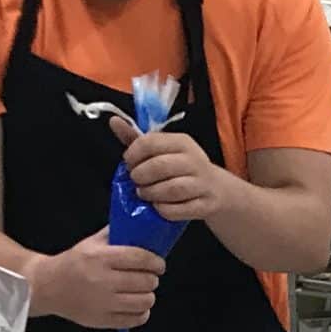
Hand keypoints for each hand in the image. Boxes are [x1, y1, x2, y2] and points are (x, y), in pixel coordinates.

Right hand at [25, 228, 162, 330]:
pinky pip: (137, 319)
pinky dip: (141, 312)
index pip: (141, 258)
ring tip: (140, 291)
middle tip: (147, 277)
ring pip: (145, 301)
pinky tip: (134, 305)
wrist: (46, 286)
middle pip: (147, 281)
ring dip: (148, 295)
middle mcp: (101, 280)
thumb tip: (142, 227)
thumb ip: (116, 235)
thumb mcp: (91, 244)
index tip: (158, 264)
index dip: (156, 262)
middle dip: (152, 279)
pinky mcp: (102, 320)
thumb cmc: (73, 263)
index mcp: (99, 258)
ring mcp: (102, 302)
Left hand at [110, 116, 232, 223]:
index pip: (149, 143)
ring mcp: (203, 184)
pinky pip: (179, 210)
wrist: (216, 189)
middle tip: (137, 181)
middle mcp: (195, 160)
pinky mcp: (206, 205)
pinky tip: (158, 206)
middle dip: (140, 176)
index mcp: (182, 142)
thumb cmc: (182, 167)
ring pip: (171, 189)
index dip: (133, 155)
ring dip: (151, 193)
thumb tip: (114, 121)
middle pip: (159, 166)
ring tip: (145, 194)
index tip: (129, 163)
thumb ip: (137, 139)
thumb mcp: (163, 150)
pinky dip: (163, 210)